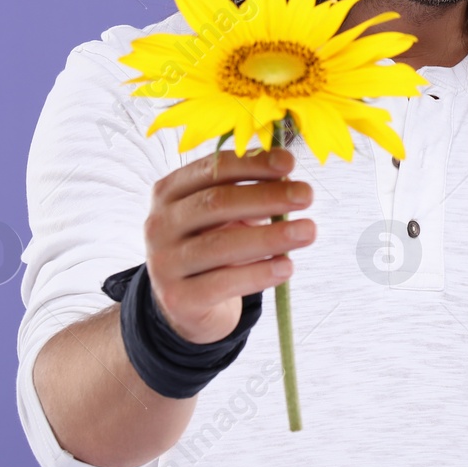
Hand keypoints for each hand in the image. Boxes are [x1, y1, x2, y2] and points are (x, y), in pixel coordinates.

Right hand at [143, 147, 314, 343]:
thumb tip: (287, 178)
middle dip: (267, 197)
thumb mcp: (225, 214)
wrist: (188, 303)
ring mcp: (164, 263)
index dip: (253, 164)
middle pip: (216, 203)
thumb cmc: (214, 244)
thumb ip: (249, 193)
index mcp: (169, 192)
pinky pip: (223, 283)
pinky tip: (287, 266)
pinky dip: (259, 274)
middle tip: (306, 195)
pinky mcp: (178, 299)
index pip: (212, 169)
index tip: (290, 163)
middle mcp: (159, 224)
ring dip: (271, 236)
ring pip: (221, 245)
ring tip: (308, 230)